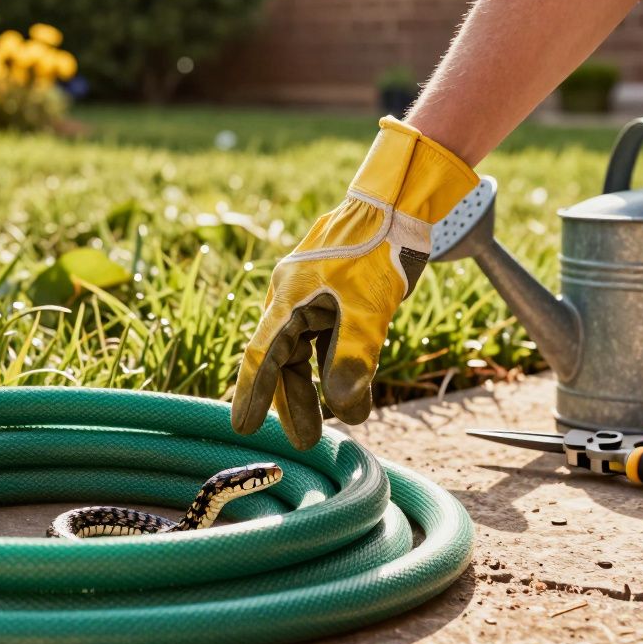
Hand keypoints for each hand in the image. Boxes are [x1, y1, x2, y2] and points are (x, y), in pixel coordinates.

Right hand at [231, 117, 477, 449]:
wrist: (399, 202)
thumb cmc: (380, 248)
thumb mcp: (369, 309)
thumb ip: (353, 358)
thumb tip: (343, 409)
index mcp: (290, 298)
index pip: (263, 355)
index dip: (252, 393)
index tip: (243, 427)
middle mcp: (293, 298)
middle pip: (284, 360)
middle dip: (292, 402)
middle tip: (302, 441)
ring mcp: (314, 296)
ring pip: (306, 352)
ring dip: (317, 388)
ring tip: (328, 425)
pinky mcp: (336, 294)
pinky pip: (325, 338)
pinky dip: (335, 365)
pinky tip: (352, 390)